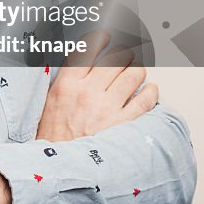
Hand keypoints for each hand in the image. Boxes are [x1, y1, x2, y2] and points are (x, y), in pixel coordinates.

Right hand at [36, 30, 158, 141]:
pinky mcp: (123, 124)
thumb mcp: (52, 100)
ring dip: (138, 69)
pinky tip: (148, 91)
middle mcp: (88, 93)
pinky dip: (151, 91)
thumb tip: (84, 60)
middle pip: (115, 58)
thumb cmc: (54, 136)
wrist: (60, 168)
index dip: (100, 38)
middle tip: (125, 54)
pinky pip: (146, 99)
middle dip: (124, 52)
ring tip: (135, 71)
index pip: (88, 49)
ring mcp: (107, 108)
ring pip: (134, 74)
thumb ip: (68, 78)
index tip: (107, 36)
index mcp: (67, 84)